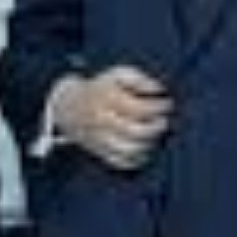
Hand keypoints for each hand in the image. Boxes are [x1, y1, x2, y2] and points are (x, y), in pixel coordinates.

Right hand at [53, 67, 171, 169]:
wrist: (68, 106)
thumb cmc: (101, 88)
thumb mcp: (118, 74)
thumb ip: (139, 79)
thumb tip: (158, 89)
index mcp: (107, 101)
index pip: (139, 108)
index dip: (159, 107)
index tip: (168, 103)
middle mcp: (102, 122)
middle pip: (136, 131)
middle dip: (156, 127)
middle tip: (163, 121)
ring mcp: (99, 139)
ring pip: (129, 150)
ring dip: (149, 144)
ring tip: (155, 135)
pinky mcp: (99, 152)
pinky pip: (121, 162)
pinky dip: (137, 159)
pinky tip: (145, 148)